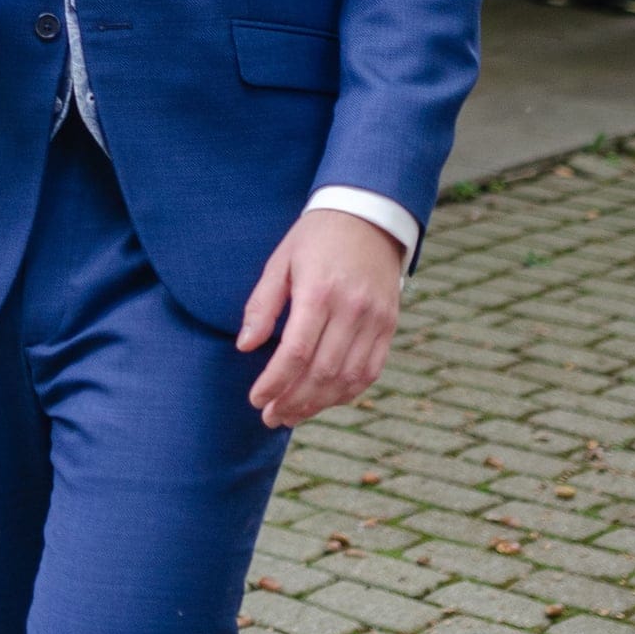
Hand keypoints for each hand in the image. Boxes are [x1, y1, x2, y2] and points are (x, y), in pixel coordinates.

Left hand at [237, 208, 403, 428]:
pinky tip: (324, 401)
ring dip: (318, 403)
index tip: (256, 399)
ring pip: (348, 378)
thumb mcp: (280, 261)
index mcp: (319, 292)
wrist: (368, 216)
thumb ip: (262, 305)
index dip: (275, 382)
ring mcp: (376, 319)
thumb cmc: (315, 238)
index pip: (296, 352)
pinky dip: (347, 392)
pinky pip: (370, 371)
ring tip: (292, 415)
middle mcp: (352, 309)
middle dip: (293, 401)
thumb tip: (244, 346)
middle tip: (270, 417)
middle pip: (322, 372)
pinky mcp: (389, 325)